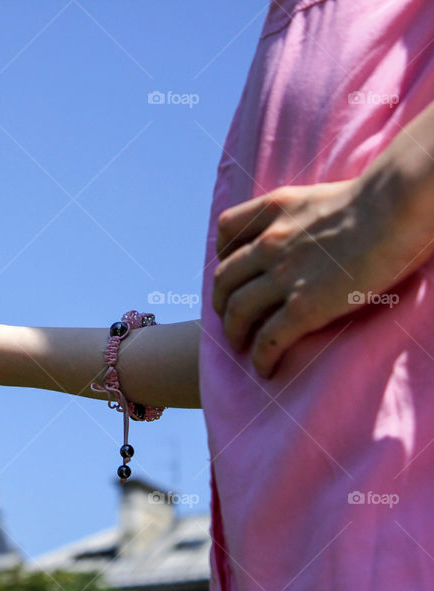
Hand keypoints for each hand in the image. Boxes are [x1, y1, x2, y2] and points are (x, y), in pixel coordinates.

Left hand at [212, 176, 433, 377]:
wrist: (396, 207)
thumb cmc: (380, 198)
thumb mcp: (321, 196)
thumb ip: (303, 214)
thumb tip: (312, 230)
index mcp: (274, 210)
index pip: (227, 229)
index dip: (222, 252)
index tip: (229, 266)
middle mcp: (269, 243)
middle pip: (224, 278)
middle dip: (221, 301)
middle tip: (228, 316)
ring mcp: (284, 276)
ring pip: (237, 310)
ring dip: (233, 331)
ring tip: (239, 344)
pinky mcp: (305, 306)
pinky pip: (269, 338)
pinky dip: (260, 356)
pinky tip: (264, 368)